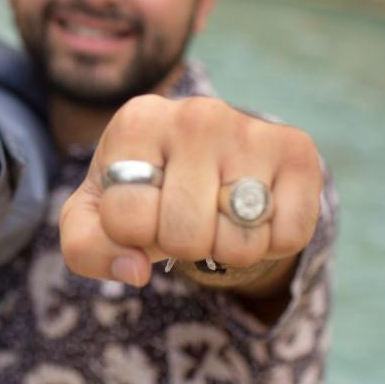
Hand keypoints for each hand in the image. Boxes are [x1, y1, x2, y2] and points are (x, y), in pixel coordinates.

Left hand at [60, 95, 321, 287]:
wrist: (208, 161)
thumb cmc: (142, 192)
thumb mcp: (96, 216)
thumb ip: (87, 247)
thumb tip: (134, 268)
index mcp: (137, 122)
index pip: (126, 218)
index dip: (132, 235)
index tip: (142, 209)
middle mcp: (196, 115)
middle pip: (185, 235)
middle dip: (180, 245)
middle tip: (184, 217)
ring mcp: (250, 129)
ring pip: (240, 241)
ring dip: (226, 247)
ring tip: (216, 214)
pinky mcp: (296, 151)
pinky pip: (289, 237)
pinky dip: (271, 243)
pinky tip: (254, 211)